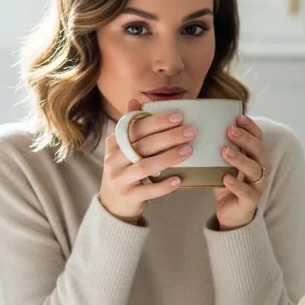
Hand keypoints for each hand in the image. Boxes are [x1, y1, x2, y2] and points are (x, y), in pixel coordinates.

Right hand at [99, 99, 195, 223]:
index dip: (157, 121)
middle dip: (169, 136)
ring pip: (144, 166)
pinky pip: (148, 190)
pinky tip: (179, 179)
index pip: (135, 127)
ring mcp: (120, 179)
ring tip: (188, 151)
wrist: (113, 203)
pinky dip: (164, 185)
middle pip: (142, 145)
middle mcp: (113, 160)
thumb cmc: (125, 170)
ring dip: (168, 158)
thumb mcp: (124, 148)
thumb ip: (132, 127)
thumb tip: (134, 101)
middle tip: (191, 131)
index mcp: (114, 143)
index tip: (179, 116)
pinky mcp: (128, 196)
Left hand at [214, 115, 269, 230]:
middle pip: (258, 150)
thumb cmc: (226, 183)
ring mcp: (258, 185)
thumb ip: (218, 148)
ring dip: (240, 159)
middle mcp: (261, 169)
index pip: (258, 137)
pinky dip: (236, 184)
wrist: (230, 213)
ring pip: (254, 170)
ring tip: (225, 151)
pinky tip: (225, 178)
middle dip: (245, 139)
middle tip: (229, 130)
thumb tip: (195, 128)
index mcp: (255, 157)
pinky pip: (246, 192)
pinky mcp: (251, 201)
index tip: (238, 117)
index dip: (250, 127)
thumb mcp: (222, 163)